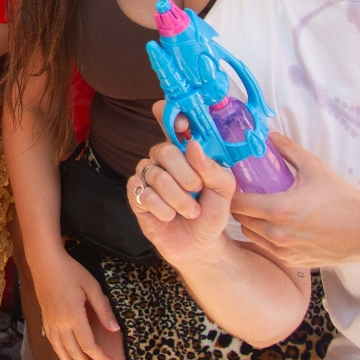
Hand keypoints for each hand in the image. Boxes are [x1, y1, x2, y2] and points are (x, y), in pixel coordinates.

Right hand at [31, 247, 119, 359]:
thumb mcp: (92, 286)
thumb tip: (115, 330)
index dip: (100, 357)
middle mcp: (61, 323)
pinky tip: (62, 355)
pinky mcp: (45, 317)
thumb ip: (103, 309)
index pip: (89, 345)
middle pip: (74, 352)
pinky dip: (58, 351)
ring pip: (60, 349)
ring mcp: (50, 321)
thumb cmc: (71, 271)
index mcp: (74, 316)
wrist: (45, 261)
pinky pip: (51, 340)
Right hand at [128, 131, 236, 267]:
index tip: (183, 125)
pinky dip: (164, 209)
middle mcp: (162, 158)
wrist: (199, 244)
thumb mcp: (224, 190)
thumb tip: (194, 145)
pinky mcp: (135, 195)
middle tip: (198, 190)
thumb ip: (213, 168)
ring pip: (157, 177)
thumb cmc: (212, 212)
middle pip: (164, 151)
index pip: (170, 120)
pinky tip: (170, 216)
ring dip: (180, 200)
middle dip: (186, 176)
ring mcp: (147, 175)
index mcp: (185, 150)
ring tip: (190, 211)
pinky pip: (145, 195)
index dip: (171, 115)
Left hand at [230, 133, 359, 267]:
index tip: (237, 183)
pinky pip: (266, 246)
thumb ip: (288, 149)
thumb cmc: (343, 199)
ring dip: (250, 221)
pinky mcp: (292, 261)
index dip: (232, 192)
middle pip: (240, 219)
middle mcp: (278, 234)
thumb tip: (270, 135)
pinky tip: (274, 223)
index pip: (237, 203)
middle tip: (246, 193)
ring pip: (251, 234)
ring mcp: (284, 250)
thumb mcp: (315, 168)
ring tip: (259, 208)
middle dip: (239, 205)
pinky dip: (264, 235)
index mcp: (279, 209)